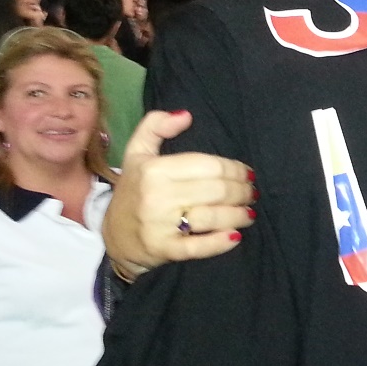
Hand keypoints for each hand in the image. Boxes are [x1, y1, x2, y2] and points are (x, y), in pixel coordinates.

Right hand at [103, 110, 254, 277]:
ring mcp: (160, 225)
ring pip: (212, 216)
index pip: (208, 165)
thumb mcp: (136, 154)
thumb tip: (186, 115)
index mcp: (154, 169)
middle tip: (252, 193)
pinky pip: (199, 247)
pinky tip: (235, 236)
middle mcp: (156, 195)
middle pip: (215, 189)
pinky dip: (221, 242)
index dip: (234, 169)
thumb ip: (155, 126)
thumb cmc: (134, 191)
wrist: (114, 238)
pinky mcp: (164, 250)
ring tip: (249, 213)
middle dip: (241, 191)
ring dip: (239, 214)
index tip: (248, 174)